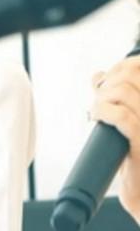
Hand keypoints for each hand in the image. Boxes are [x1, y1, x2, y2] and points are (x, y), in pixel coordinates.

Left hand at [90, 56, 139, 221]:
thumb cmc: (139, 164)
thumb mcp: (130, 126)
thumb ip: (119, 101)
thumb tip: (99, 76)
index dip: (120, 66)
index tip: (106, 80)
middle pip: (130, 74)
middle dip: (107, 82)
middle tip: (99, 100)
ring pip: (123, 91)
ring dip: (101, 97)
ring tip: (97, 112)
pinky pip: (121, 117)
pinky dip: (102, 112)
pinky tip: (96, 118)